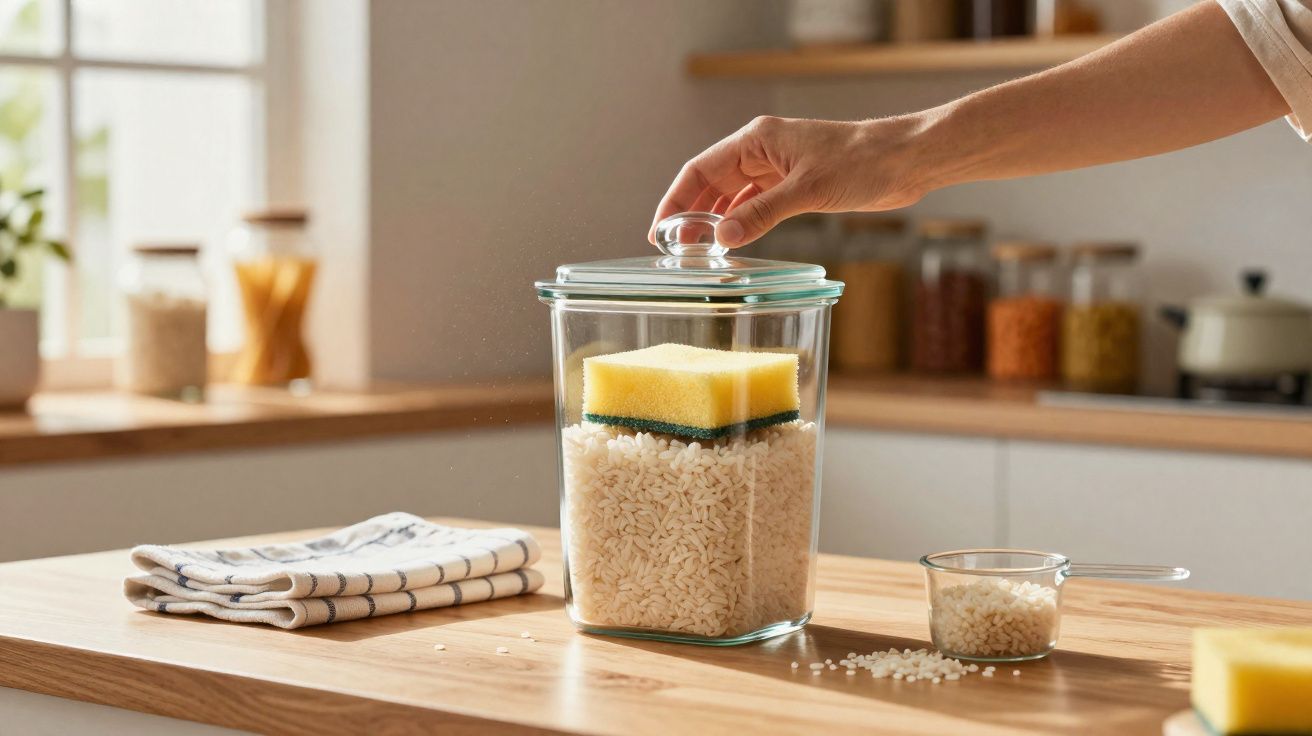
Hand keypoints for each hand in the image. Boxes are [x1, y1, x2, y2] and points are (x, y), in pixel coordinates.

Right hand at [649, 115, 928, 248]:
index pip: (700, 169)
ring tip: (699, 251)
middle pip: (712, 183)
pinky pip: (756, 205)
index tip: (660, 229)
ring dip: (715, 221)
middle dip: (691, 214)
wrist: (905, 160)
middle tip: (675, 249)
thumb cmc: (862, 161)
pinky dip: (741, 223)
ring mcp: (778, 168)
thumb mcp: (807, 190)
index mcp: (757, 139)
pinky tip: (733, 243)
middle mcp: (762, 151)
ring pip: (733, 196)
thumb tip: (722, 237)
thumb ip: (761, 214)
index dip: (676, 199)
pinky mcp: (796, 185)